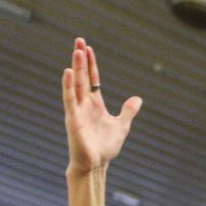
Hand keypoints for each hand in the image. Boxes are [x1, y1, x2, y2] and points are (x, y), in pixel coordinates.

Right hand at [62, 38, 141, 173]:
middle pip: (82, 77)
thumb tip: (138, 99)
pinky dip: (68, 86)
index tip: (88, 48)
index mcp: (95, 104)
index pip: (92, 79)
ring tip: (76, 51)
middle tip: (79, 40)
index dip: (92, 64)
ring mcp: (77, 110)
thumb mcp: (122, 126)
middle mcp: (84, 104)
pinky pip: (70, 99)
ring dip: (76, 67)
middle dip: (81, 59)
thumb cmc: (105, 147)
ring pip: (76, 84)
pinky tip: (68, 72)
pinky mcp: (73, 119)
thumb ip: (128, 111)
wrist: (95, 164)